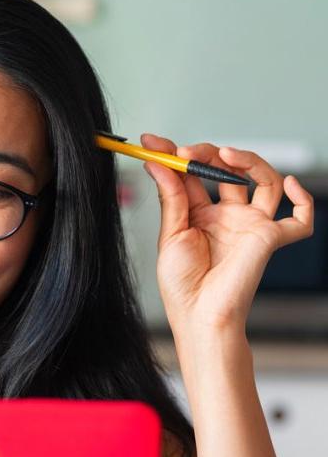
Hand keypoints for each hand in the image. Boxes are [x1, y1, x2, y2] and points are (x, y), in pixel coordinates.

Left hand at [141, 134, 313, 343]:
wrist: (199, 315)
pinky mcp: (270, 238)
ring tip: (223, 154)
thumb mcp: (171, 233)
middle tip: (184, 152)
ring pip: (263, 181)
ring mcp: (250, 225)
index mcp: (199, 215)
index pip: (193, 175)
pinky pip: (300, 220)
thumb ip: (170, 196)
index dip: (176, 156)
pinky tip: (289, 183)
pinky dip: (303, 199)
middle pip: (226, 171)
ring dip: (246, 160)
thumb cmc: (181, 283)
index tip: (153, 142)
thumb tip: (158, 161)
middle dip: (206, 154)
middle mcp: (227, 216)